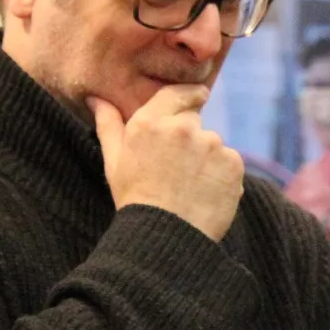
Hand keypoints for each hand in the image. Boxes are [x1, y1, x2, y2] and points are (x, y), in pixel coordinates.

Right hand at [91, 86, 244, 241]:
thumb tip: (97, 99)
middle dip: (190, 139)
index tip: (197, 98)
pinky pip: (229, 162)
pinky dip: (221, 175)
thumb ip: (108, 125)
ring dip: (206, 159)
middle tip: (178, 168)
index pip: (178, 93)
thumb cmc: (135, 199)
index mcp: (150, 122)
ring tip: (189, 186)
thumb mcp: (114, 162)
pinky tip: (205, 193)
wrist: (165, 236)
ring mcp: (211, 144)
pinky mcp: (232, 162)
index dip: (189, 96)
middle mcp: (182, 127)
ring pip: (213, 144)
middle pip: (194, 122)